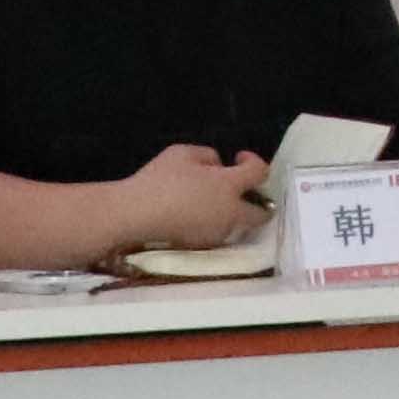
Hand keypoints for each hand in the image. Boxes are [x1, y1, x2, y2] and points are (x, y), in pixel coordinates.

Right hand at [117, 144, 271, 249]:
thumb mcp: (183, 153)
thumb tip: (218, 167)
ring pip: (239, 224)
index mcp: (229, 187)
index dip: (254, 162)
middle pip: (262, 213)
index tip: (238, 158)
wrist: (135, 214)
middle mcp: (230, 214)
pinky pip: (218, 232)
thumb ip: (208, 156)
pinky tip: (195, 213)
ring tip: (211, 199)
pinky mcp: (201, 246)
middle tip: (241, 189)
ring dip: (235, 211)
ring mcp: (217, 233)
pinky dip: (216, 222)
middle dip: (259, 201)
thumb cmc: (160, 179)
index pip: (260, 173)